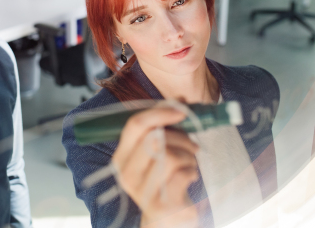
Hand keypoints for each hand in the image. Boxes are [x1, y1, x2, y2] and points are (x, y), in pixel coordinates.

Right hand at [112, 108, 198, 227]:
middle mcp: (126, 174)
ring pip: (170, 156)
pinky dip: (192, 171)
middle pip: (155, 138)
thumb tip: (180, 100)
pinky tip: (189, 177)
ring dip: (188, 156)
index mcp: (122, 157)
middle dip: (181, 137)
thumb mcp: (160, 151)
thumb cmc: (164, 180)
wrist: (166, 220)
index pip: (135, 125)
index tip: (181, 110)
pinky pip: (182, 174)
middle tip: (192, 144)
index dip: (159, 113)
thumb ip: (165, 126)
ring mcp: (142, 191)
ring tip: (189, 164)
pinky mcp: (160, 205)